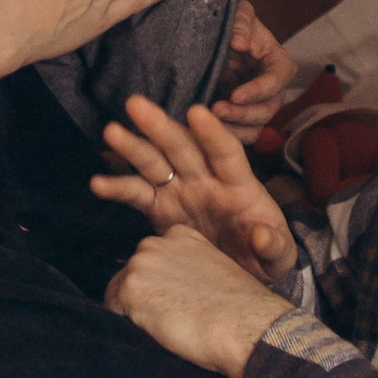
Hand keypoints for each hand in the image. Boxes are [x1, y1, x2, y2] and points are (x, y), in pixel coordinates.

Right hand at [92, 95, 295, 280]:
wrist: (242, 274)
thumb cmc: (266, 256)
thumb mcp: (279, 258)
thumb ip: (274, 246)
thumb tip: (260, 235)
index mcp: (239, 184)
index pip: (226, 153)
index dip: (213, 133)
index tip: (197, 112)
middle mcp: (206, 180)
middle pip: (182, 147)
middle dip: (160, 126)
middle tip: (136, 104)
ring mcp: (180, 191)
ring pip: (155, 163)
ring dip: (133, 147)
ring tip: (111, 131)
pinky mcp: (160, 210)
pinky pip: (137, 195)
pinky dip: (118, 188)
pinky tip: (98, 184)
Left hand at [106, 221, 293, 377]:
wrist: (247, 326)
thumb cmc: (239, 310)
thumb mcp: (214, 273)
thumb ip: (188, 270)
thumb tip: (170, 290)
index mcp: (180, 235)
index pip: (152, 261)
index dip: (161, 287)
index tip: (180, 303)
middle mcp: (155, 242)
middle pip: (133, 275)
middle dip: (145, 297)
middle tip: (173, 318)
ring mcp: (140, 264)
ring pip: (120, 294)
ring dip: (135, 313)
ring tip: (168, 326)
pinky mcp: (130, 290)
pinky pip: (112, 313)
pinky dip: (127, 327)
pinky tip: (156, 332)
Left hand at [211, 0, 294, 134]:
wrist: (219, 42)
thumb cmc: (234, 25)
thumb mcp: (240, 13)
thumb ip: (242, 22)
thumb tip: (240, 43)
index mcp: (280, 65)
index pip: (275, 81)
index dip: (257, 91)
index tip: (235, 95)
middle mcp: (274, 91)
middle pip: (266, 110)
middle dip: (242, 114)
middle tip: (216, 110)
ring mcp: (259, 108)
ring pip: (254, 129)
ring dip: (233, 130)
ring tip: (207, 126)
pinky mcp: (242, 121)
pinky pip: (240, 137)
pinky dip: (224, 138)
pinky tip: (202, 136)